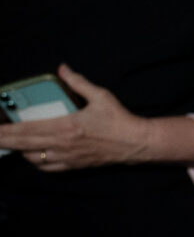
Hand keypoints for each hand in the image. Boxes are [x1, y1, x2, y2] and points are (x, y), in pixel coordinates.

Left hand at [0, 66, 168, 169]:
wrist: (137, 143)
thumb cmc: (119, 119)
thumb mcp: (100, 96)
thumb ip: (78, 82)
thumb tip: (62, 68)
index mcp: (65, 126)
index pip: (25, 130)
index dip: (5, 131)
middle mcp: (62, 144)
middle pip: (22, 145)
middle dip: (3, 141)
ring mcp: (67, 157)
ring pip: (32, 158)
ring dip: (20, 150)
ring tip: (12, 142)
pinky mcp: (74, 165)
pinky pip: (47, 168)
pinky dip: (35, 162)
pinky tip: (32, 154)